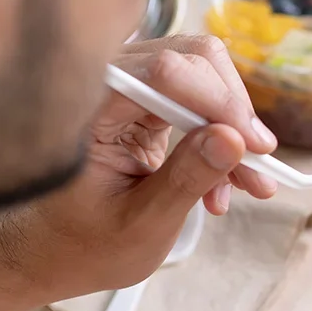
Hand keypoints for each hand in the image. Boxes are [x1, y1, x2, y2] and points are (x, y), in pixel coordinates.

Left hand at [23, 35, 278, 296]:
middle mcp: (108, 86)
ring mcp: (130, 89)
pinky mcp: (148, 102)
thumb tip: (234, 138)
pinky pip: (201, 99)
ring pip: (206, 77)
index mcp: (89, 110)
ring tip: (245, 185)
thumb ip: (187, 178)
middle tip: (257, 168)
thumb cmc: (83, 242)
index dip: (219, 102)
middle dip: (234, 115)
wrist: (55, 249)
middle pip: (194, 61)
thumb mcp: (142, 223)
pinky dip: (225, 136)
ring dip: (235, 129)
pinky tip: (226, 180)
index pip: (164, 73)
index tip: (254, 146)